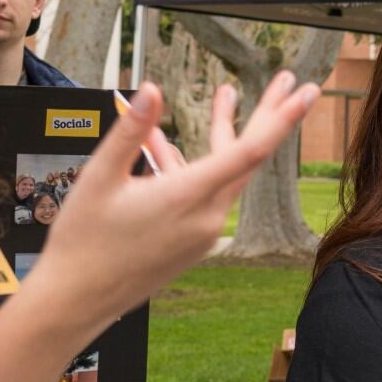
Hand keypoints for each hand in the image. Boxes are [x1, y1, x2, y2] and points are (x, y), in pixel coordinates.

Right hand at [20, 79, 319, 340]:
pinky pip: (207, 194)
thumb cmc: (83, 242)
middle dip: (269, 114)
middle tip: (290, 81)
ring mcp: (202, 233)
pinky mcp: (194, 243)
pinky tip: (169, 145)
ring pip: (226, 174)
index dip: (281, 118)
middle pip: (249, 157)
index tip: (305, 93)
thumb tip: (151, 91)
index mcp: (187, 198)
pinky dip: (197, 165)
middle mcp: (205, 218)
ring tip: (224, 96)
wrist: (76, 300)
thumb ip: (131, 130)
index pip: (250, 151)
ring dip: (225, 136)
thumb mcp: (99, 176)